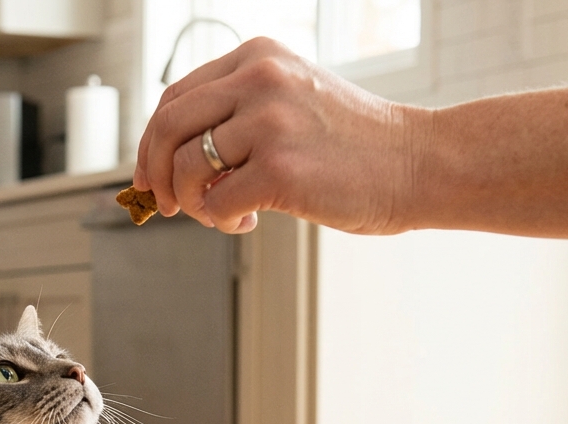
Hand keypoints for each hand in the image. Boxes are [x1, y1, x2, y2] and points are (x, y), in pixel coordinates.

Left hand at [134, 37, 427, 234]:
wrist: (419, 163)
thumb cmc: (354, 144)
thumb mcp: (291, 100)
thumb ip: (236, 112)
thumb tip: (168, 158)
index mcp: (258, 57)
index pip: (174, 98)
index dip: (151, 143)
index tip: (149, 175)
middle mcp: (260, 79)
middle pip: (167, 128)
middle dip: (155, 174)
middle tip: (166, 204)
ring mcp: (270, 123)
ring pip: (187, 168)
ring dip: (193, 203)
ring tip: (221, 214)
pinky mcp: (280, 170)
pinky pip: (217, 204)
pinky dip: (221, 222)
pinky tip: (247, 222)